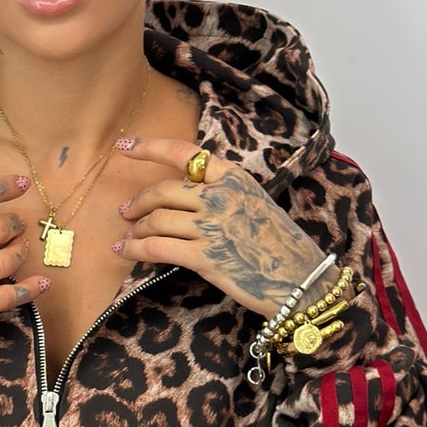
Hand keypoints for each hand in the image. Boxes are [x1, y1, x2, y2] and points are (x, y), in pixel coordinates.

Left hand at [112, 137, 329, 316]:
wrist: (302, 281)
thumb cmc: (280, 245)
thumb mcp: (255, 203)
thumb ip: (223, 193)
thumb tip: (186, 193)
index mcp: (234, 178)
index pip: (184, 153)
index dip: (148, 147)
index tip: (124, 146)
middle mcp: (221, 196)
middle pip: (163, 190)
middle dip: (138, 201)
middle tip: (126, 211)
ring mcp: (212, 226)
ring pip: (156, 220)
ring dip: (135, 229)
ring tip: (128, 236)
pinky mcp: (205, 257)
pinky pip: (157, 247)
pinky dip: (135, 249)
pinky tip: (125, 251)